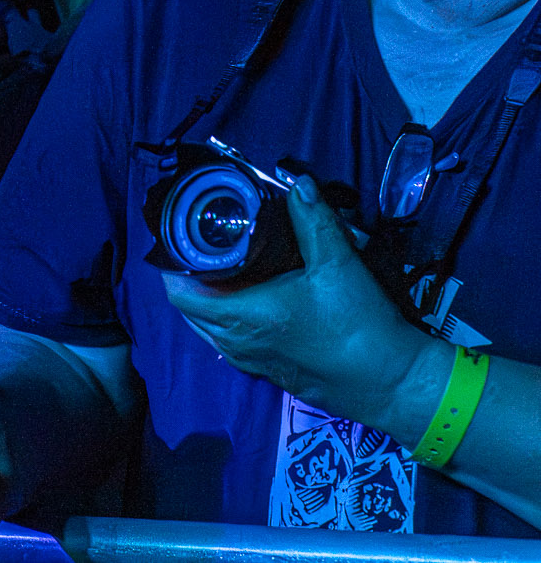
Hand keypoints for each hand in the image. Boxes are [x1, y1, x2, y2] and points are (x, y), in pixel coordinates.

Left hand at [164, 174, 438, 437]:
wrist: (392, 383)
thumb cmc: (358, 324)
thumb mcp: (337, 265)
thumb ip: (314, 221)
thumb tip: (299, 183)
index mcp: (240, 317)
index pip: (181, 296)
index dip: (173, 269)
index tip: (179, 243)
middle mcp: (237, 344)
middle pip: (191, 313)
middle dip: (190, 283)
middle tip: (204, 252)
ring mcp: (253, 363)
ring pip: (211, 332)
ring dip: (209, 305)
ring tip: (224, 274)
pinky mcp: (272, 373)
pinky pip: (233, 346)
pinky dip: (229, 323)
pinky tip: (252, 304)